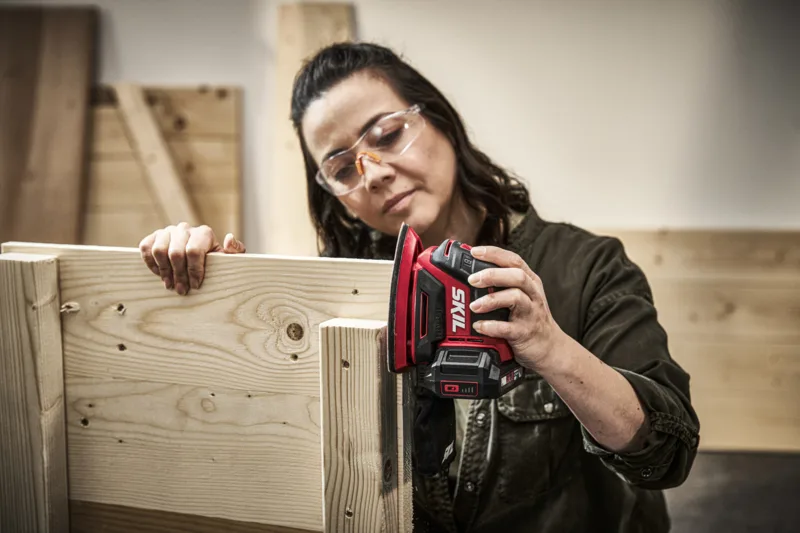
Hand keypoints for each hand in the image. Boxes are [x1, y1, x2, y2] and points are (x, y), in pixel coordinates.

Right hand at [138, 222, 245, 294]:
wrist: (198, 258)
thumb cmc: (214, 261)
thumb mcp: (228, 259)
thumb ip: (235, 250)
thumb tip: (229, 238)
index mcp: (203, 233)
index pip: (194, 251)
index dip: (194, 271)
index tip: (196, 285)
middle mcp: (185, 229)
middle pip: (176, 253)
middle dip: (179, 275)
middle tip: (181, 290)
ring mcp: (168, 231)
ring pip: (159, 250)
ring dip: (164, 271)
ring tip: (170, 284)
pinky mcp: (154, 237)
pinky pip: (146, 248)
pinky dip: (150, 263)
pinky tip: (159, 273)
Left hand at [466, 246, 563, 369]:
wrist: (550, 347)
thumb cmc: (530, 318)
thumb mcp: (522, 296)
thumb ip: (503, 284)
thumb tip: (472, 274)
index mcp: (530, 282)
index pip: (513, 260)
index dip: (494, 254)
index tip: (475, 252)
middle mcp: (532, 294)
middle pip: (517, 276)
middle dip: (493, 275)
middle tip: (472, 279)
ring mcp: (530, 313)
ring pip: (515, 298)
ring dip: (492, 299)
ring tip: (474, 305)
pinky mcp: (525, 333)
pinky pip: (508, 328)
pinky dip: (492, 326)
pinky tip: (479, 326)